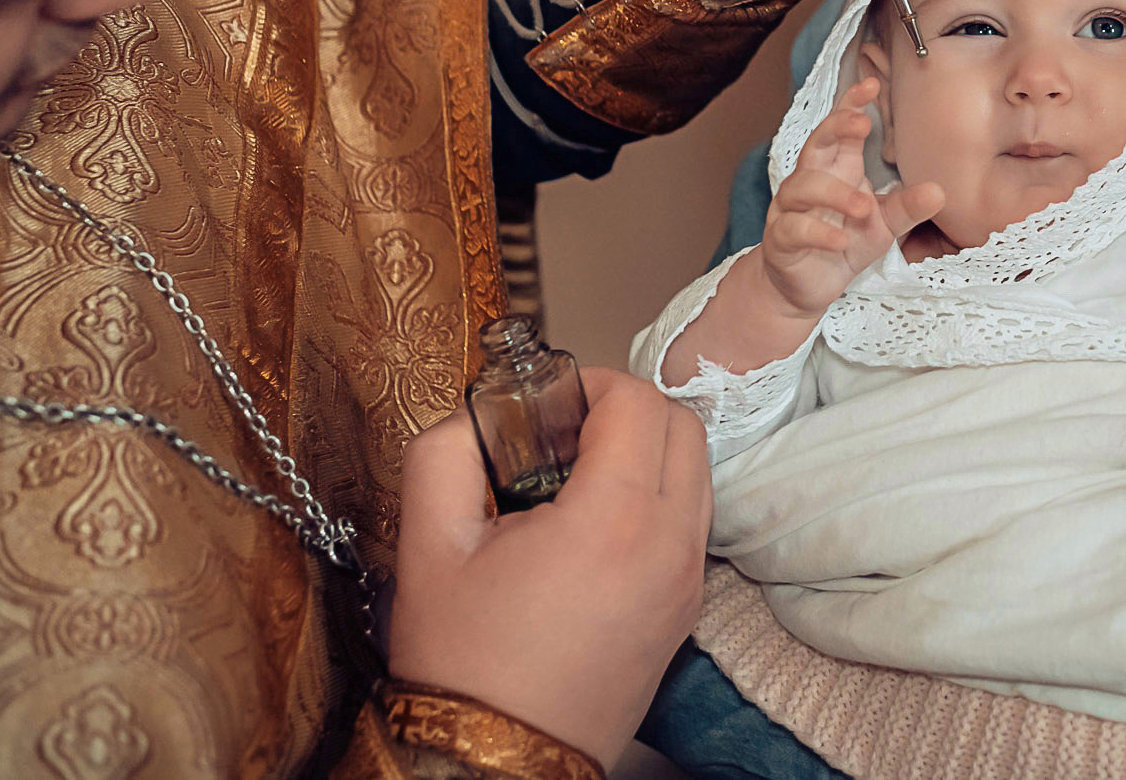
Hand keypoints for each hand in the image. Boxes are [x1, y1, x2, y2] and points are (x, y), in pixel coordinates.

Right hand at [387, 368, 712, 768]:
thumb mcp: (428, 544)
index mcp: (614, 522)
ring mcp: (687, 583)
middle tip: (565, 432)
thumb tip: (475, 412)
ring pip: (697, 473)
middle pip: (683, 427)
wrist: (495, 764)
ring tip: (577, 479)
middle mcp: (670, 547)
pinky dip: (660, 499)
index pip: (640, 402)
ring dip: (649, 453)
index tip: (549, 403)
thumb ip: (445, 452)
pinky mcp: (687, 612)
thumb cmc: (463, 665)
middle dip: (627, 410)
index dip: (592, 384)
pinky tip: (596, 525)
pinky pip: (693, 523)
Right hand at [760, 79, 943, 317]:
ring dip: (834, 193)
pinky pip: (794, 228)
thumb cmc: (843, 243)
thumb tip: (940, 190)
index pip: (840, 129)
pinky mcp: (780, 240)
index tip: (871, 84)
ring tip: (864, 206)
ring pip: (802, 186)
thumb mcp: (883, 225)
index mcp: (836, 170)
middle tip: (862, 124)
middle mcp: (809, 182)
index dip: (850, 104)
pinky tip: (841, 240)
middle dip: (835, 128)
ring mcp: (790, 209)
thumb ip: (907, 207)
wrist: (805, 288)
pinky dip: (818, 232)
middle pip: (815, 143)